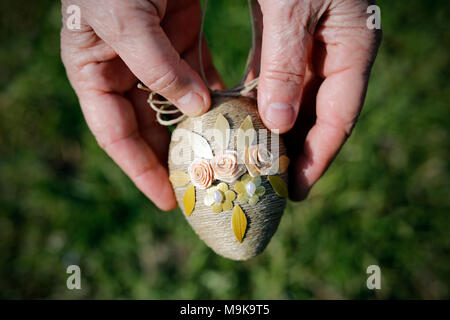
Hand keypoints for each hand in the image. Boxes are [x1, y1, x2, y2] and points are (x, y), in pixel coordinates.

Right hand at [61, 0, 222, 209]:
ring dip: (199, 130)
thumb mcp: (125, 19)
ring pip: (176, 106)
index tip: (167, 199)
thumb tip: (195, 108)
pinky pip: (199, 76)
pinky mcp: (180, 37)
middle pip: (148, 127)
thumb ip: (156, 65)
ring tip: (223, 158)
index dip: (140, 169)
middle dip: (172, 157)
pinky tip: (235, 114)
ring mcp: (154, 55)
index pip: (115, 134)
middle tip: (201, 185)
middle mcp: (123, 68)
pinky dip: (216, 96)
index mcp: (94, 71)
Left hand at [251, 0, 381, 199]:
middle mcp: (336, 51)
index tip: (298, 188)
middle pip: (319, 114)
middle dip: (298, 151)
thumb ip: (285, 65)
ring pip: (297, 100)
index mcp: (351, 47)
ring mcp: (313, 45)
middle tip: (275, 184)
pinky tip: (244, 121)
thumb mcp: (290, 8)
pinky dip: (262, 102)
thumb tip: (280, 124)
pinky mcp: (287, 37)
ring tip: (258, 162)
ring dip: (279, 131)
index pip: (340, 116)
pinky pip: (277, 79)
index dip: (319, 155)